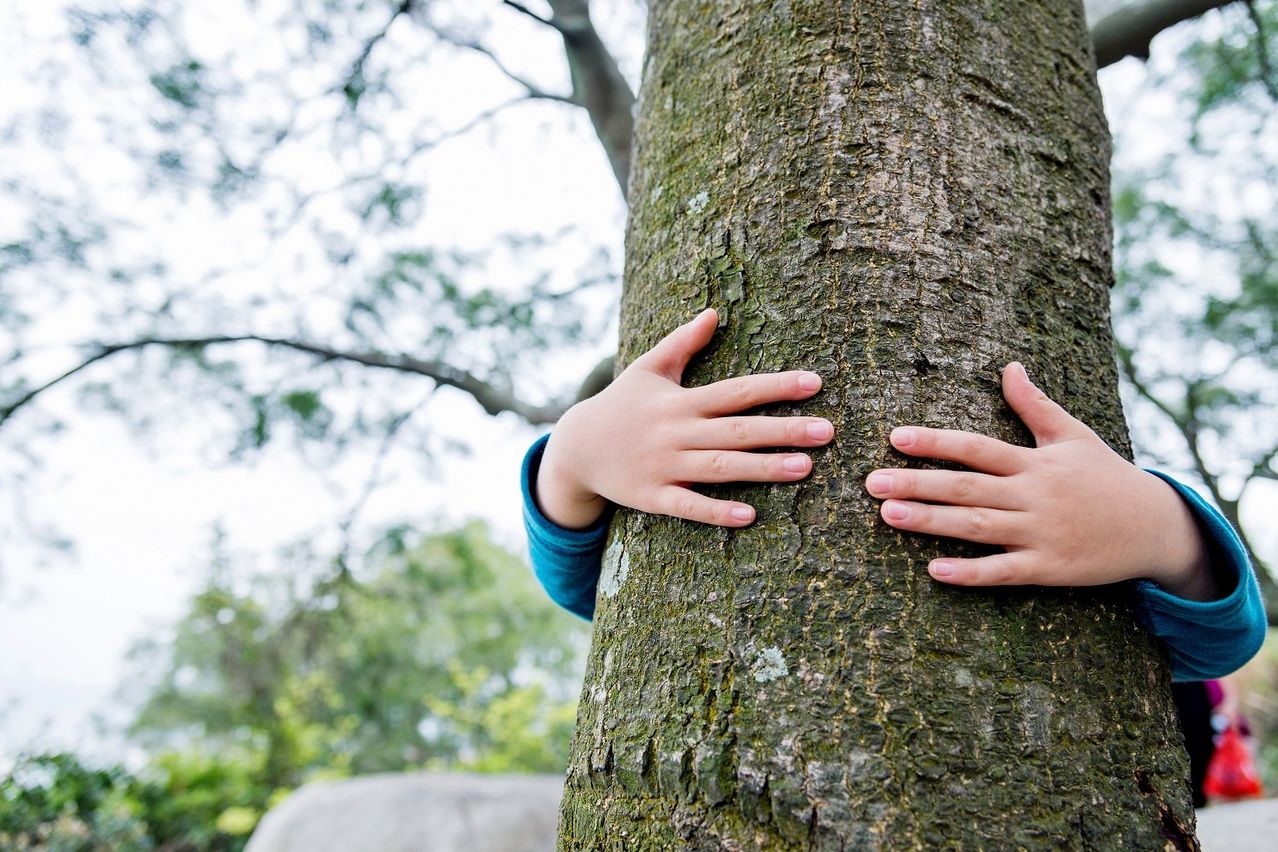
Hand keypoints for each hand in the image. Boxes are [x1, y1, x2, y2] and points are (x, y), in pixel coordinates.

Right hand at [536, 308, 833, 528]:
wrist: (575, 448)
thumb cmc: (621, 405)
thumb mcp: (648, 368)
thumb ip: (682, 343)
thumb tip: (714, 313)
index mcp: (681, 401)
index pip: (736, 391)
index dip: (776, 386)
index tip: (815, 383)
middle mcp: (676, 433)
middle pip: (737, 431)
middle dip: (783, 430)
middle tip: (827, 431)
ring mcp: (664, 466)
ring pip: (720, 468)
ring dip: (762, 468)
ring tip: (804, 467)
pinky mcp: (652, 497)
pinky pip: (688, 506)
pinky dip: (716, 511)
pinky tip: (750, 516)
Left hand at [865, 362, 1216, 600]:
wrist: (1156, 527)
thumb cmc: (1106, 476)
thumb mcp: (1073, 435)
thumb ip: (1035, 405)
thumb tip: (1009, 366)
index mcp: (1034, 462)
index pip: (976, 448)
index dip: (936, 442)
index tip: (896, 438)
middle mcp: (1034, 496)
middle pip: (967, 487)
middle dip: (918, 483)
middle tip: (871, 481)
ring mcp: (1040, 533)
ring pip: (976, 527)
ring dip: (930, 521)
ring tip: (887, 515)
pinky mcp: (1049, 569)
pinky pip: (1004, 572)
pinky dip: (971, 573)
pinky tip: (934, 571)